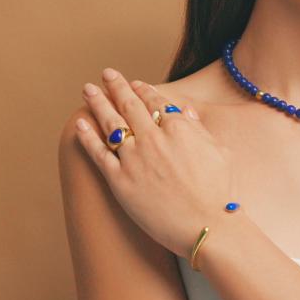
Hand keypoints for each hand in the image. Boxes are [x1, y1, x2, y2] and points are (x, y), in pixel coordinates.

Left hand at [74, 68, 233, 259]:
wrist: (206, 226)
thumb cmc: (219, 192)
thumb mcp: (219, 152)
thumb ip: (199, 130)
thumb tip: (185, 111)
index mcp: (179, 128)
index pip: (156, 101)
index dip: (143, 89)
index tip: (135, 83)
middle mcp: (153, 138)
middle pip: (129, 104)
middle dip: (116, 86)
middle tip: (106, 74)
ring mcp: (134, 158)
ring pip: (110, 123)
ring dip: (98, 102)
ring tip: (88, 90)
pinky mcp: (119, 180)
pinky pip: (98, 153)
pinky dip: (87, 136)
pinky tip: (80, 124)